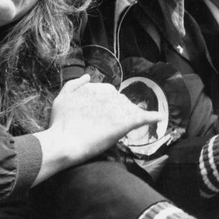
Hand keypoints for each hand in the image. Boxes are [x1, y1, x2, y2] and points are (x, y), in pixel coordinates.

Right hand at [33, 75, 163, 182]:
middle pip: (121, 102)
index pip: (109, 94)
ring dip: (129, 117)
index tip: (99, 119)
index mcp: (96, 87)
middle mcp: (109, 94)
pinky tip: (158, 118)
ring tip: (120, 130)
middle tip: (105, 127)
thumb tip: (88, 76)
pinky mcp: (125, 123)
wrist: (64, 142)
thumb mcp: (61, 98)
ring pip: (130, 110)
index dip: (105, 108)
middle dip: (117, 112)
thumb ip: (74, 84)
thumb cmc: (60, 123)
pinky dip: (152, 117)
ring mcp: (118, 108)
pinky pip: (144, 117)